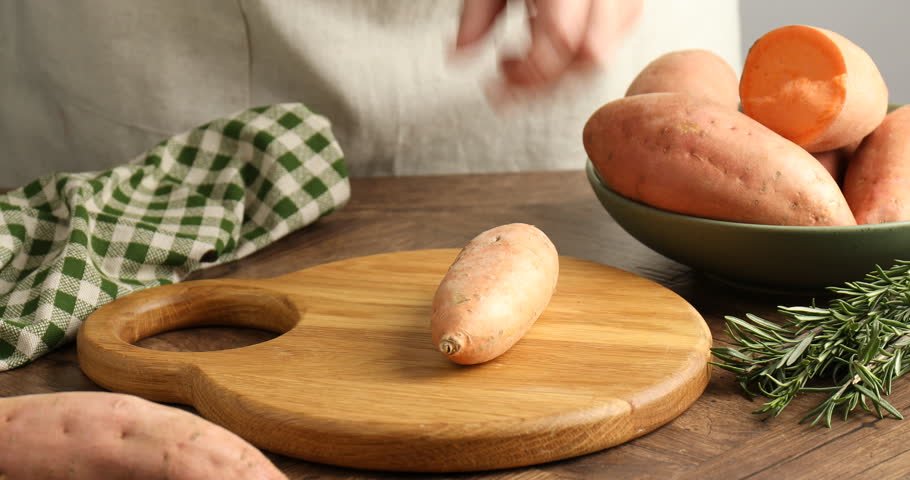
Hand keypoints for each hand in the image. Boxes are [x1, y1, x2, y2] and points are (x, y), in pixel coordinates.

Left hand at [455, 0, 642, 97]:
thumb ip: (476, 13)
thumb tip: (461, 53)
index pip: (561, 39)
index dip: (531, 70)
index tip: (500, 77)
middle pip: (589, 55)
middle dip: (545, 80)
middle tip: (510, 78)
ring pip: (602, 56)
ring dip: (560, 74)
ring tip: (525, 62)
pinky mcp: (625, 3)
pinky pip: (610, 44)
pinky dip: (576, 57)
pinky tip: (548, 45)